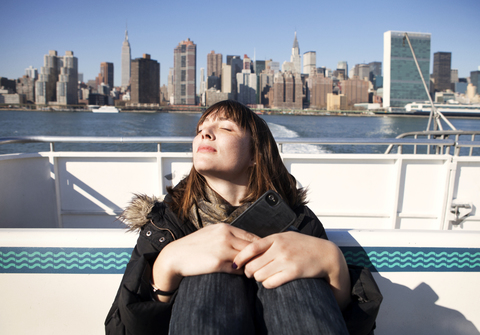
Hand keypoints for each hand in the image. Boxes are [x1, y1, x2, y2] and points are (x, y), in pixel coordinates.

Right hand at [152, 224, 258, 300]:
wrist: (175, 256)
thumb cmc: (194, 245)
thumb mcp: (211, 233)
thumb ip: (227, 234)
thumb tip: (243, 240)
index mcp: (225, 228)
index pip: (251, 236)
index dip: (260, 246)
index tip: (264, 253)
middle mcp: (226, 236)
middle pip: (252, 247)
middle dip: (259, 256)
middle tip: (264, 264)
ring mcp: (222, 249)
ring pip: (247, 258)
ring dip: (252, 265)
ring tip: (255, 271)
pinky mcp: (217, 263)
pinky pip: (238, 269)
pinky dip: (242, 273)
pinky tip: (243, 275)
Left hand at [233, 231, 350, 308]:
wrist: (325, 254)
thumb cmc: (303, 246)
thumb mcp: (286, 237)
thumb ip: (269, 242)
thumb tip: (248, 249)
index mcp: (276, 238)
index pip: (251, 248)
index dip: (240, 257)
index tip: (235, 264)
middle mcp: (280, 248)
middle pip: (253, 265)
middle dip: (249, 272)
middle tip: (251, 274)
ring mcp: (286, 260)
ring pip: (260, 275)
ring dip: (259, 279)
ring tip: (264, 277)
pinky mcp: (293, 272)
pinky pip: (271, 283)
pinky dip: (268, 284)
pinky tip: (272, 281)